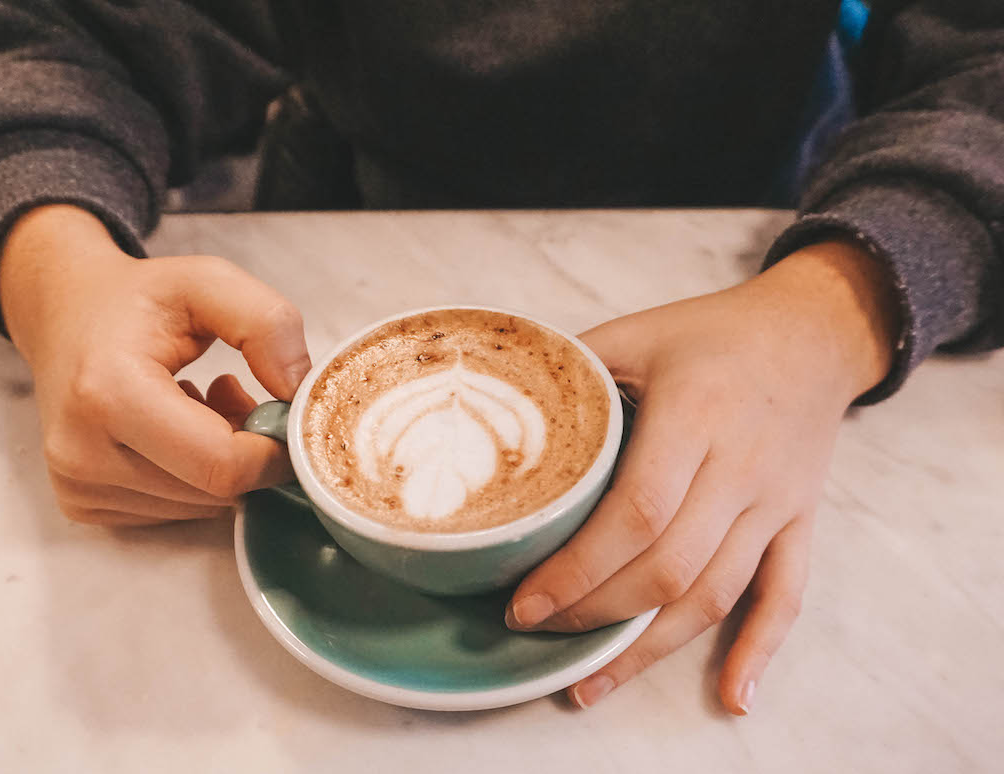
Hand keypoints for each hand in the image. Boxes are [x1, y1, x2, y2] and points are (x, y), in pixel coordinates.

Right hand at [0, 205, 310, 525]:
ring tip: (203, 404)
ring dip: (222, 465)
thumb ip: (267, 324)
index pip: (222, 465)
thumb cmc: (137, 300)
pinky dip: (192, 477)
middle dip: (249, 452)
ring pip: (199, 507)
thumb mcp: (208, 281)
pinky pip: (172, 512)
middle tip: (240, 395)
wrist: (64, 316)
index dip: (274, 450)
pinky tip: (177, 430)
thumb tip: (298, 393)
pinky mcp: (81, 504)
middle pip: (215, 492)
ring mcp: (77, 485)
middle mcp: (82, 452)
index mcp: (108, 393)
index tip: (286, 412)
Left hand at [506, 239, 899, 712]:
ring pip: (716, 594)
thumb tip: (499, 410)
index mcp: (695, 415)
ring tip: (590, 682)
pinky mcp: (799, 522)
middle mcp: (740, 467)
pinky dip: (761, 650)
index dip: (579, 569)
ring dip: (650, 647)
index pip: (637, 513)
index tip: (525, 602)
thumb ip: (575, 371)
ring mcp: (776, 502)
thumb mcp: (639, 332)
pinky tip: (733, 698)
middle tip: (538, 628)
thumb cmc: (714, 332)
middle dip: (596, 612)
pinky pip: (786, 595)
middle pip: (670, 566)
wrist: (814, 331)